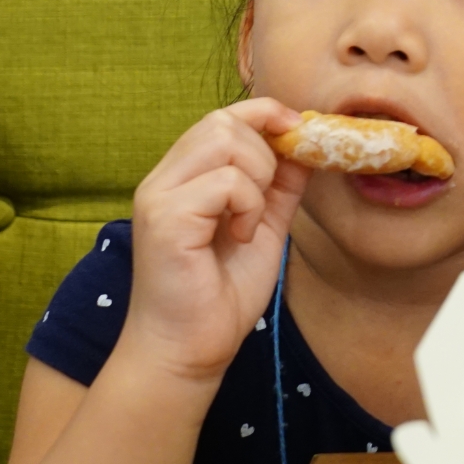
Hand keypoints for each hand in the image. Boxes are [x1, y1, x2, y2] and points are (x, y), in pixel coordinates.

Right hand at [123, 99, 309, 383]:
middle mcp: (163, 179)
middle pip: (223, 121)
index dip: (265, 114)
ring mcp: (158, 196)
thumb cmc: (222, 293)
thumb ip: (279, 185)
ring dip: (257, 178)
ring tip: (248, 222)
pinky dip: (247, 205)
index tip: (299, 130)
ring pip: (224, 141)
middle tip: (268, 196)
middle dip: (265, 151)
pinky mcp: (163, 218)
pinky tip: (238, 238)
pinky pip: (225, 181)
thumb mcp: (263, 225)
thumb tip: (305, 143)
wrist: (191, 349)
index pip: (222, 117)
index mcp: (183, 177)